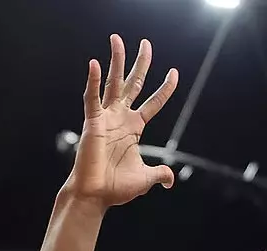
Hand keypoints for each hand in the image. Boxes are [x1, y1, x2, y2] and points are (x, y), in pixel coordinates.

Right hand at [66, 36, 179, 206]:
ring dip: (116, 60)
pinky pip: (92, 98)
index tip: (175, 72)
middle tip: (146, 43)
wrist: (95, 196)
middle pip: (133, 83)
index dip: (165, 89)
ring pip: (112, 83)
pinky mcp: (92, 122)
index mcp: (133, 128)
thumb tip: (170, 181)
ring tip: (117, 39)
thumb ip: (159, 174)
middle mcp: (120, 118)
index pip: (153, 102)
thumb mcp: (145, 178)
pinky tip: (95, 63)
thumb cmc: (115, 187)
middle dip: (141, 63)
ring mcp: (106, 118)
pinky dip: (93, 81)